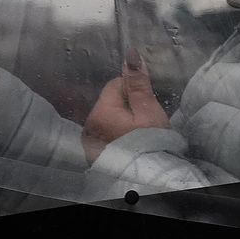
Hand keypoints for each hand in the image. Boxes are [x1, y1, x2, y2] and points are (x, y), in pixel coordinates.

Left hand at [82, 47, 169, 163]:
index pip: (115, 85)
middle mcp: (88, 128)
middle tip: (145, 124)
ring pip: (108, 120)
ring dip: (122, 123)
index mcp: (99, 113)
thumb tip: (130, 54)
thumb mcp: (149, 111)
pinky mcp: (95, 158)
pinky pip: (106, 137)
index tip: (146, 107)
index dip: (134, 91)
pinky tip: (131, 146)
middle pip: (110, 103)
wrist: (149, 183)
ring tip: (139, 136)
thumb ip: (138, 83)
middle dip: (127, 108)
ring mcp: (89, 145)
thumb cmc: (152, 146)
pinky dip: (118, 137)